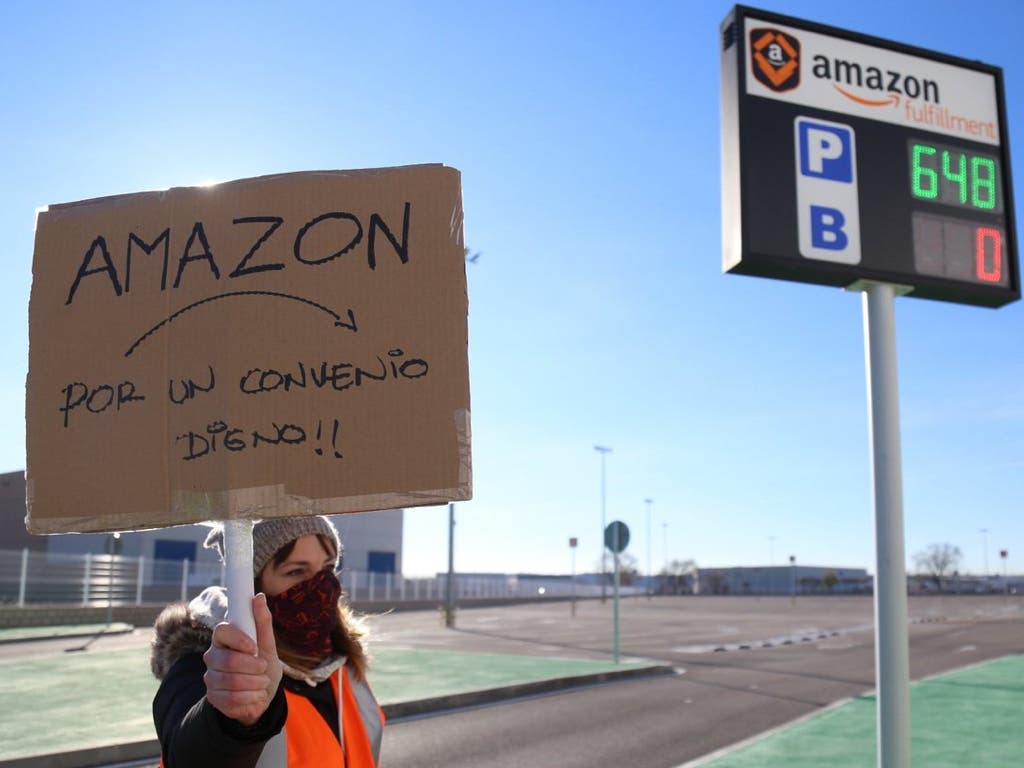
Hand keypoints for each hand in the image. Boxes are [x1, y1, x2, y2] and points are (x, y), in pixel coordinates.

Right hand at [203, 593, 282, 725]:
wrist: (262, 695)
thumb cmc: (264, 665)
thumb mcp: (268, 644)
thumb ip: (262, 622)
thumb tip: (259, 596)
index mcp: (224, 639)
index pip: (221, 631)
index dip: (239, 639)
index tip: (254, 647)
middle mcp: (212, 656)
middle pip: (228, 660)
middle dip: (254, 666)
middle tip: (263, 667)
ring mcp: (211, 677)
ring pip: (232, 681)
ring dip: (255, 683)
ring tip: (262, 682)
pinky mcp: (213, 697)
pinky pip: (232, 698)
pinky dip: (251, 698)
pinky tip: (256, 695)